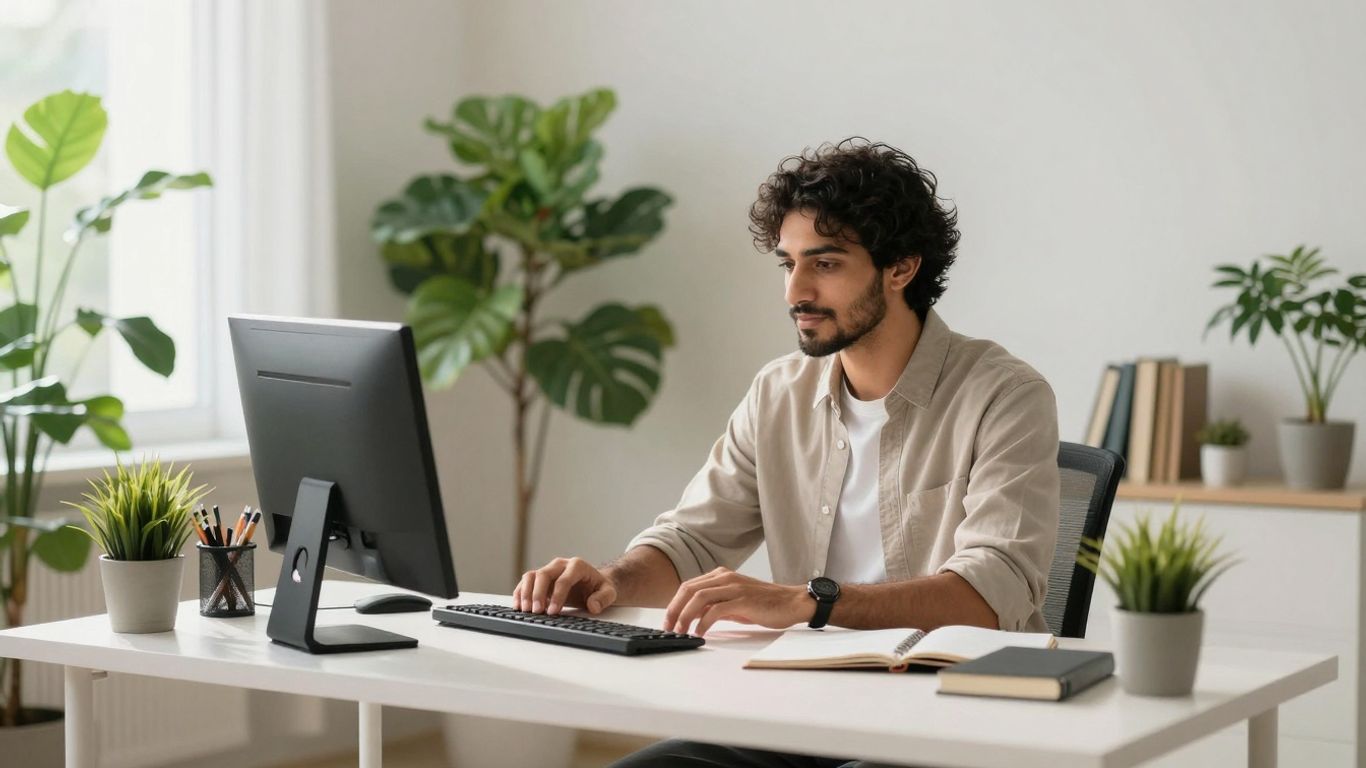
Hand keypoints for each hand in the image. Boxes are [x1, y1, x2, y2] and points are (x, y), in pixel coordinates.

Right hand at [512, 557, 617, 614]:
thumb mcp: (609, 592)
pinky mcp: (541, 579)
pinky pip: (526, 582)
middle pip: (543, 574)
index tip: (552, 612)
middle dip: (538, 594)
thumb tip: (593, 606)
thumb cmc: (600, 587)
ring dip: (525, 592)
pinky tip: (518, 606)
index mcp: (577, 566)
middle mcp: (560, 565)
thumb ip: (603, 598)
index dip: (557, 596)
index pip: (564, 579)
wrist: (593, 583)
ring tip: (525, 610)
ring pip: (531, 576)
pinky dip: (520, 592)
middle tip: (536, 611)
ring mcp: (549, 570)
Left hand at [663, 567, 809, 636]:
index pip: (688, 586)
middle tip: (669, 627)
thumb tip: (695, 616)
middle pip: (688, 590)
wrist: (792, 602)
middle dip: (674, 609)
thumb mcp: (735, 603)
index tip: (668, 620)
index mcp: (721, 575)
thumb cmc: (766, 604)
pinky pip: (715, 610)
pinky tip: (700, 633)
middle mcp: (725, 577)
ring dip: (685, 616)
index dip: (674, 603)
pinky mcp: (742, 600)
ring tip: (681, 631)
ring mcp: (734, 587)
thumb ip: (716, 606)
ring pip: (698, 598)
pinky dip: (703, 622)